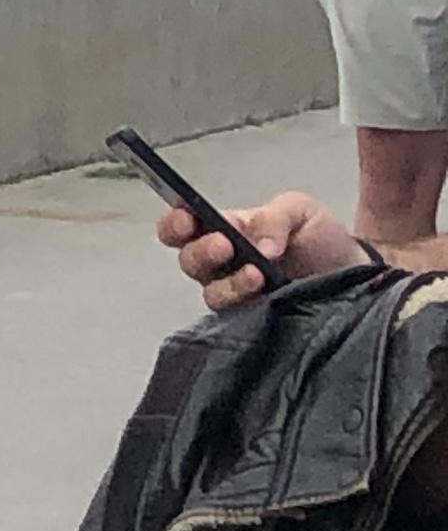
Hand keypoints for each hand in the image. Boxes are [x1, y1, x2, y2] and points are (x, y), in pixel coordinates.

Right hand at [166, 190, 361, 307]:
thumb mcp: (300, 211)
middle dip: (201, 251)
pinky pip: (235, 318)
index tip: (187, 219)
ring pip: (211, 293)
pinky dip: (246, 305)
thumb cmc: (320, 240)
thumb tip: (260, 245)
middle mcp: (221, 264)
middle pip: (189, 260)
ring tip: (256, 274)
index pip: (182, 225)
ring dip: (229, 283)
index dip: (175, 222)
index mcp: (224, 229)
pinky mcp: (252, 319)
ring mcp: (235, 294)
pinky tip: (263, 295)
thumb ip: (274, 218)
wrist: (354, 276)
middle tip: (224, 244)